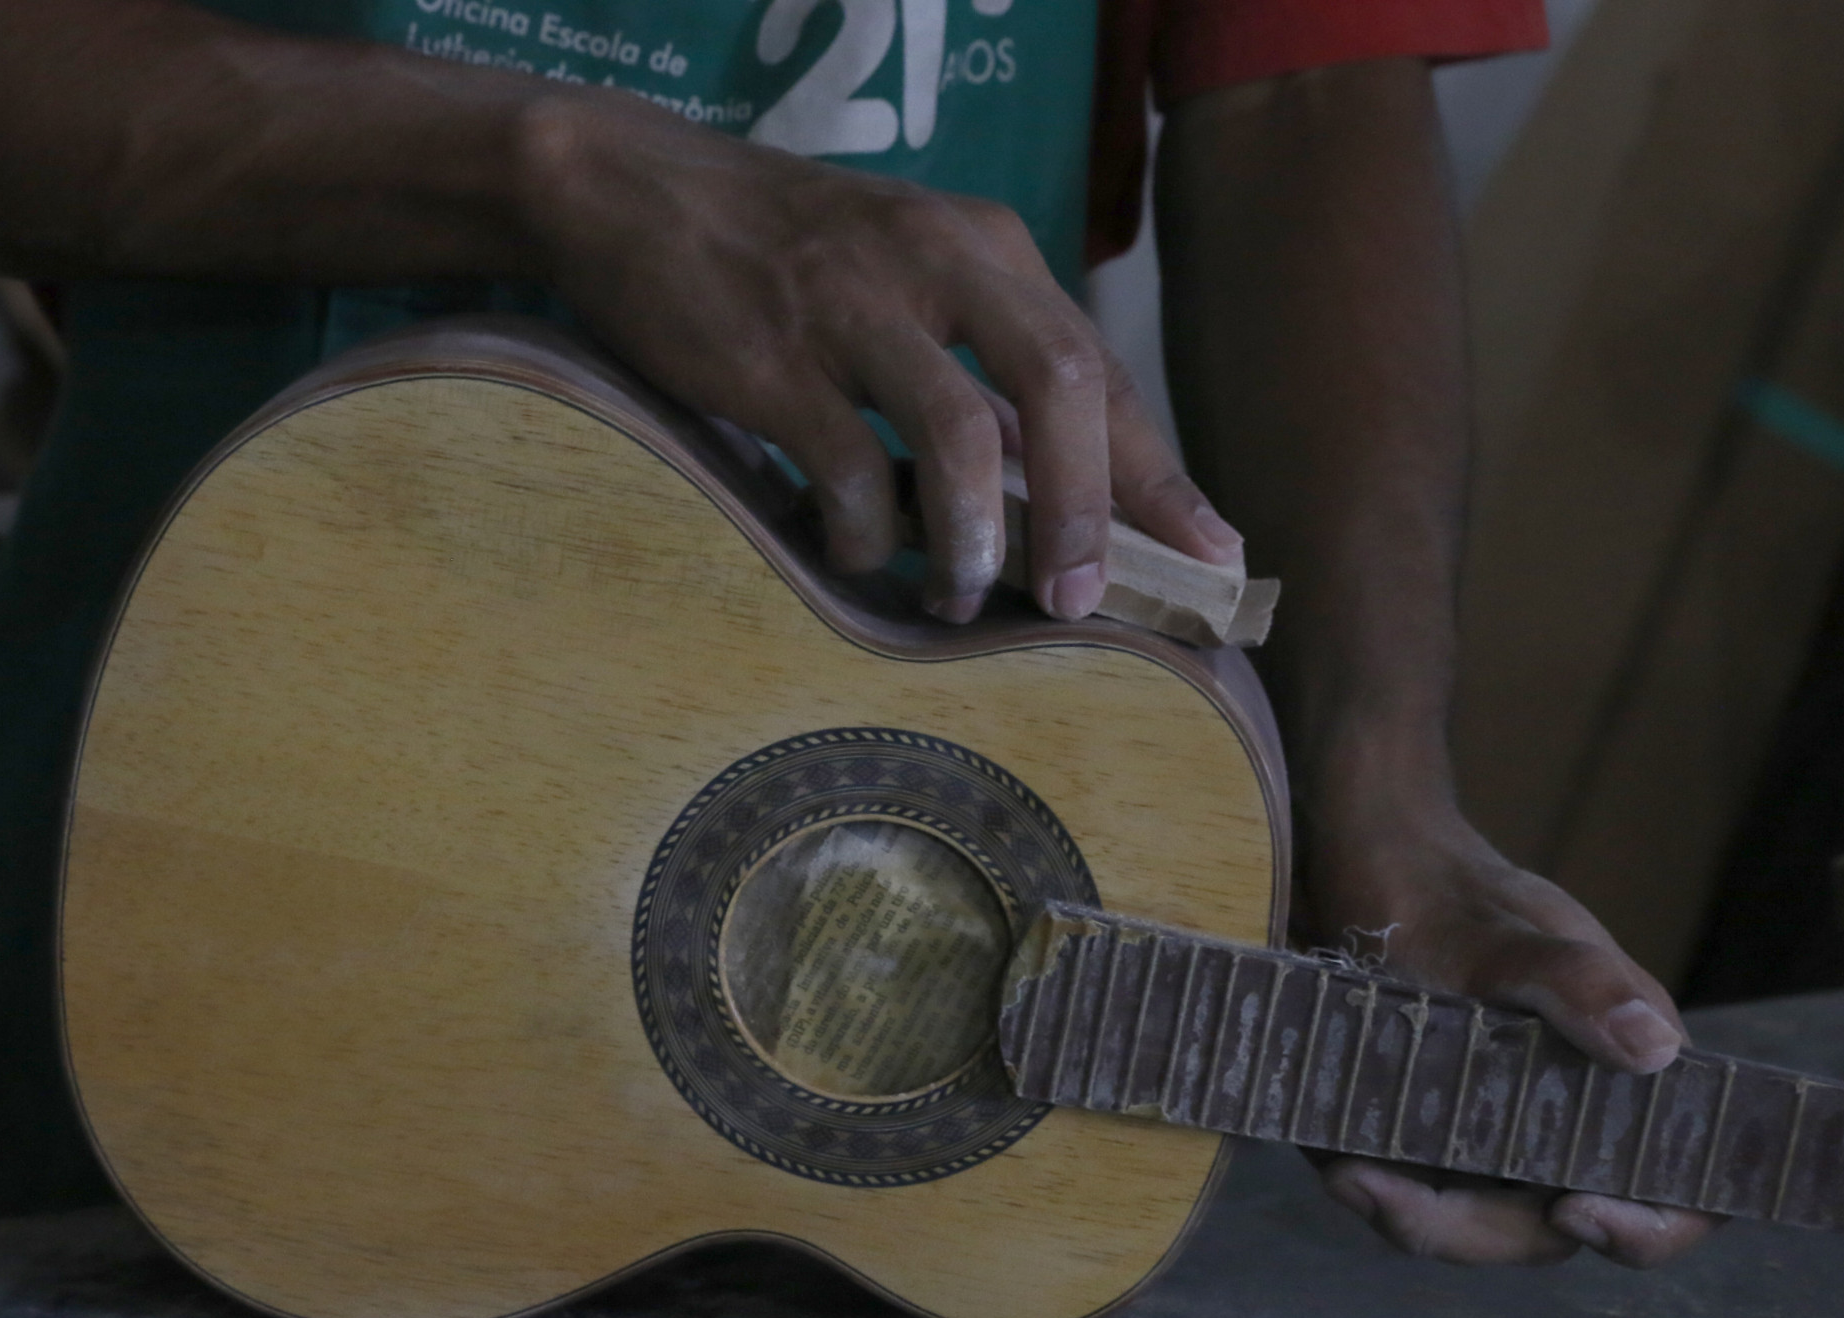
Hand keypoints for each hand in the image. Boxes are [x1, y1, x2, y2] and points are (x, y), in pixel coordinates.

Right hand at [514, 91, 1241, 623]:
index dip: (1158, 473)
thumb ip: (973, 372)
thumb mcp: (901, 281)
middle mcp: (936, 261)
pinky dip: (863, 534)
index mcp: (985, 247)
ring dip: (972, 538)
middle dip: (1087, 508)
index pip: (1098, 367)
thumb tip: (1055, 501)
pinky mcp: (773, 357)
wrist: (633, 190)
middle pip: (1059, 383)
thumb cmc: (781, 257)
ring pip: (958, 434)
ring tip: (959, 596)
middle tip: (1082, 601)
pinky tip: (853, 557)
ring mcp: (853, 307)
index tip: (1210, 555)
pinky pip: (847, 467)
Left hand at [1300, 800, 1722, 1268]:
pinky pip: (1419, 1192)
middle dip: (1477, 1230)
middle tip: (1388, 1193)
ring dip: (1416, 1216)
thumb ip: (1578, 984)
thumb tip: (1657, 1050)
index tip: (1576, 1212)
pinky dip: (1380, 1186)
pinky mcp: (1432, 1132)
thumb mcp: (1504, 937)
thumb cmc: (1445, 891)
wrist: (1359, 863)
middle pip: (1553, 1229)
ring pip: (1478, 1223)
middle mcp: (1571, 1115)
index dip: (1645, 1228)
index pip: (1677, 1187)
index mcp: (1626, 1075)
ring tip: (1349, 1172)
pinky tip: (1337, 1159)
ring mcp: (1499, 1130)